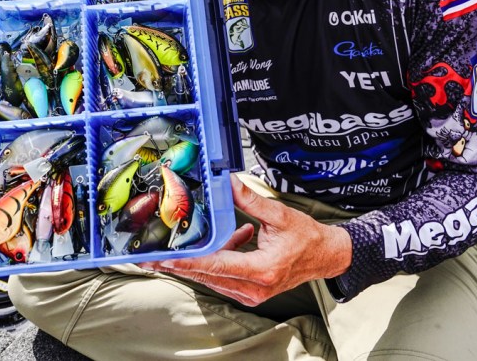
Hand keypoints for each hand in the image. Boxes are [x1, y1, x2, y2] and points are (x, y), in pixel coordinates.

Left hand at [138, 175, 351, 306]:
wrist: (325, 257)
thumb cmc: (306, 238)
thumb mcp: (279, 214)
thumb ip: (250, 200)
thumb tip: (226, 182)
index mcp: (262, 269)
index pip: (217, 265)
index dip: (189, 261)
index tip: (166, 257)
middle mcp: (254, 287)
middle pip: (207, 275)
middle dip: (179, 264)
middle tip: (151, 257)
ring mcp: (252, 293)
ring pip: (212, 278)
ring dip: (194, 262)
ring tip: (171, 249)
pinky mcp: (249, 291)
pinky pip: (222, 277)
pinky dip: (215, 261)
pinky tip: (226, 239)